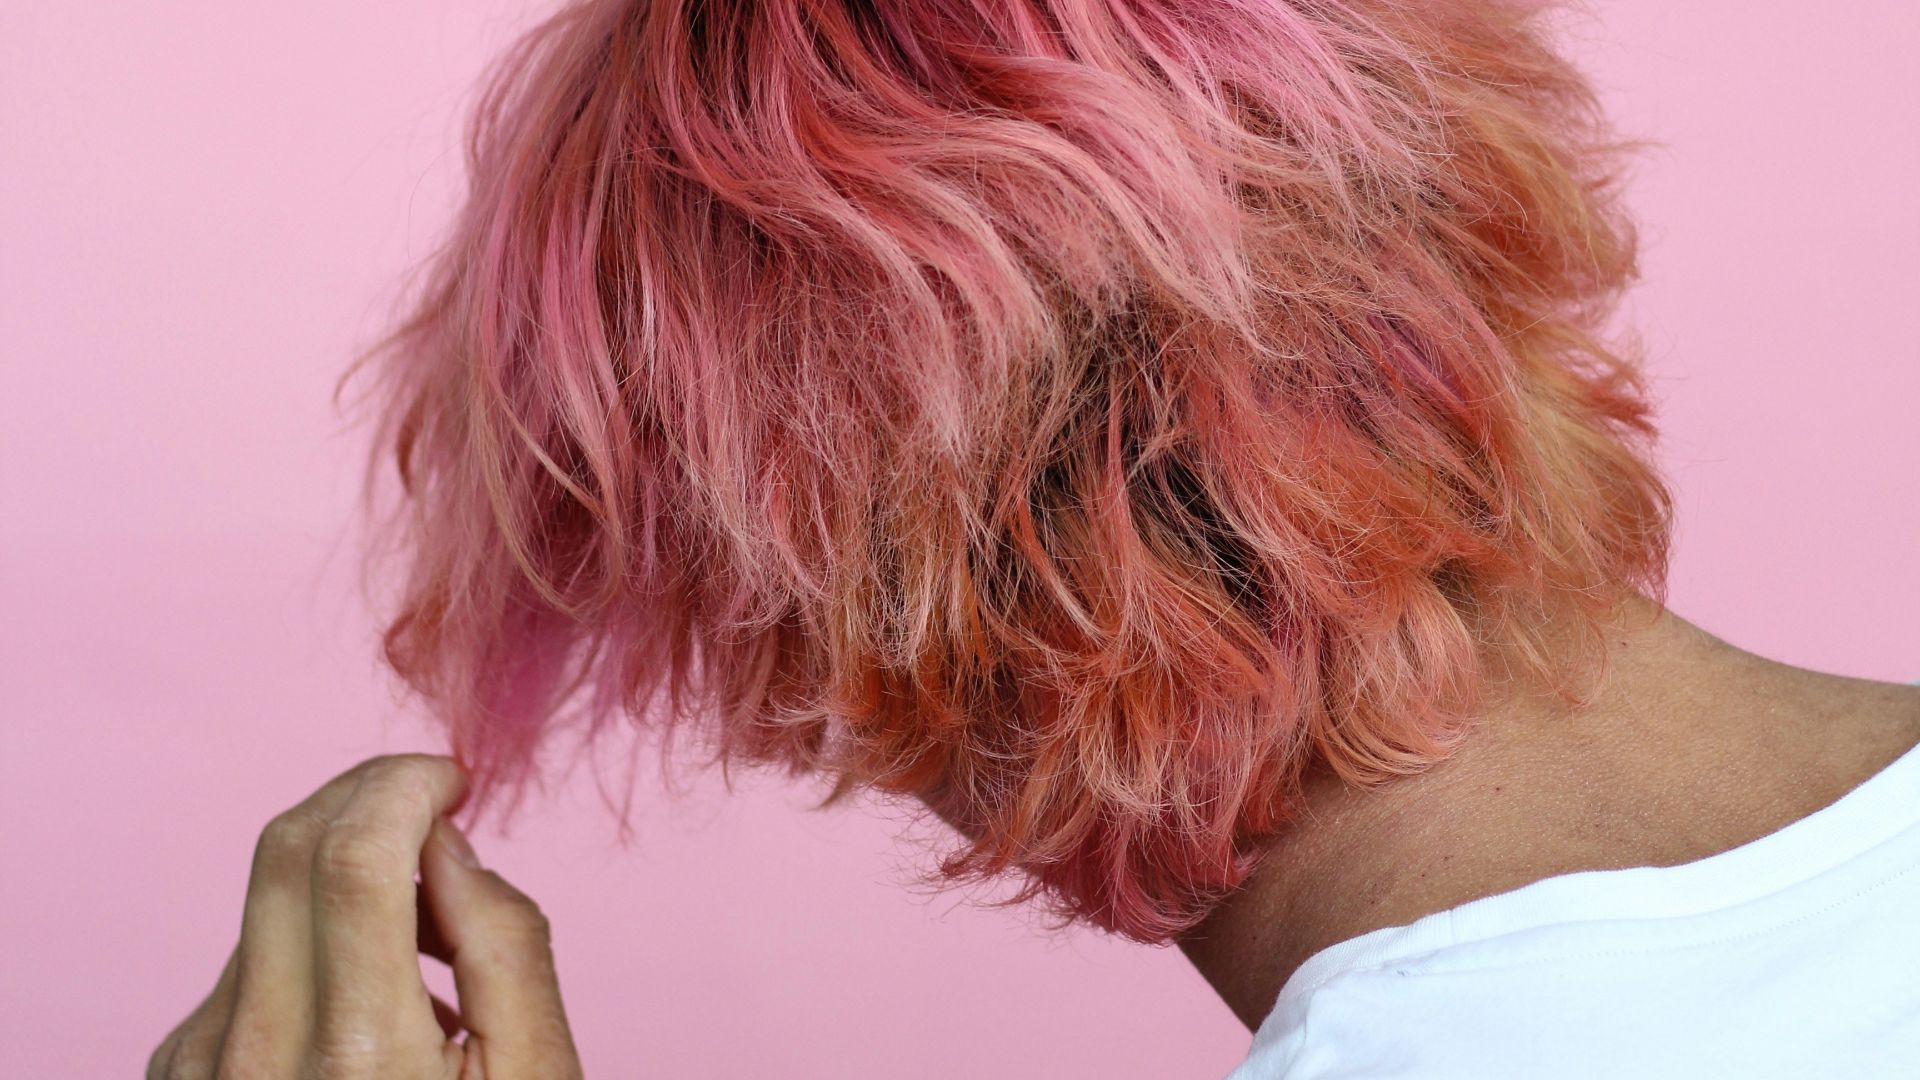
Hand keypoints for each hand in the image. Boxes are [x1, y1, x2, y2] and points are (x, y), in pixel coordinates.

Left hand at [148, 754, 584, 1078]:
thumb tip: (450, 844)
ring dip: (345, 875)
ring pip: (264, 901)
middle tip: (436, 808)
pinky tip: (365, 1004)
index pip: (349, 851)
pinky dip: (309, 942)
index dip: (404, 782)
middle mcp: (255, 1057)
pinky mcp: (175, 1075)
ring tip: (423, 947)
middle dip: (368, 795)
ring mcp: (199, 1068)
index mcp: (361, 1059)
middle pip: (286, 847)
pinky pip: (242, 962)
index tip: (452, 777)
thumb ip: (507, 945)